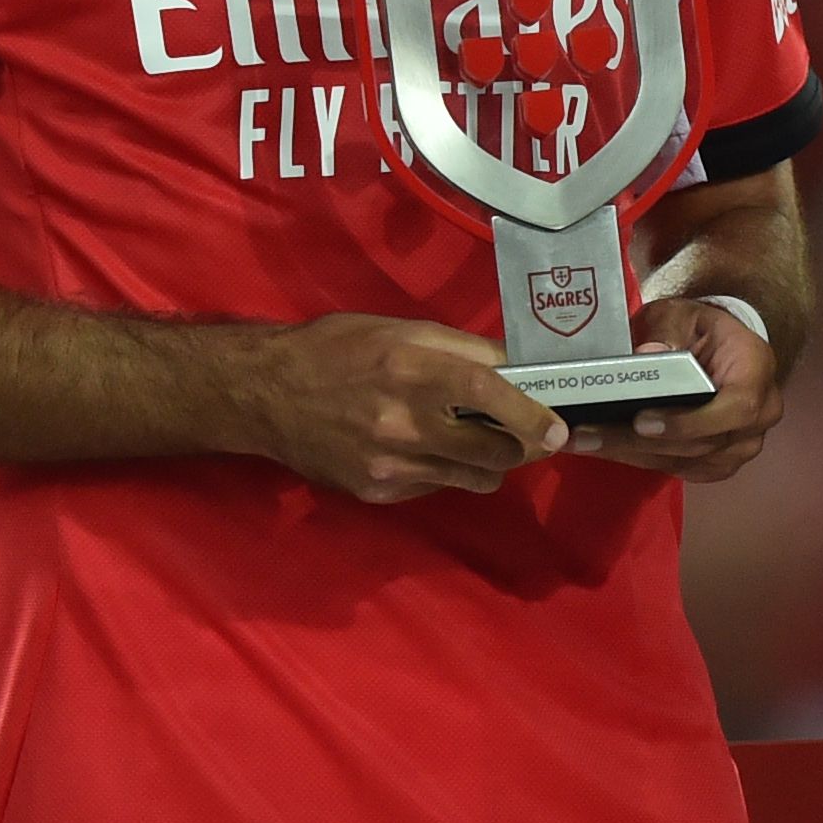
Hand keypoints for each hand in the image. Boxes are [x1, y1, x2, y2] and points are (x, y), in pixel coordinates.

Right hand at [229, 314, 561, 501]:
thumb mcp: (399, 329)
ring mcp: (390, 465)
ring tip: (465, 440)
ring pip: (473, 480)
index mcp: (411, 370)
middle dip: (515, 445)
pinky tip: (419, 449)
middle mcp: (403, 422)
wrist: (264, 394)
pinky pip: (436, 488)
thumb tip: (516, 367)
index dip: (531, 416)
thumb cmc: (336, 349)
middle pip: (493, 453)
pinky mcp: (377, 492)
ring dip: (483, 464)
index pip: (489, 396)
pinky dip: (443, 472)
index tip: (558, 430)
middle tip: (513, 431)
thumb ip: (461, 350)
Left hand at [566, 295, 786, 482]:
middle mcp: (758, 418)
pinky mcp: (717, 464)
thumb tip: (648, 354)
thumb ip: (668, 329)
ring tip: (582, 442)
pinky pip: (677, 469)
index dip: (689, 422)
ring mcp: (740, 447)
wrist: (718, 350)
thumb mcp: (683, 313)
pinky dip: (638, 460)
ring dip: (630, 454)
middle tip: (586, 435)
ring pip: (683, 461)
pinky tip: (603, 448)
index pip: (735, 408)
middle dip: (638, 442)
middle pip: (700, 443)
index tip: (642, 421)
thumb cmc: (701, 329)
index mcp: (757, 373)